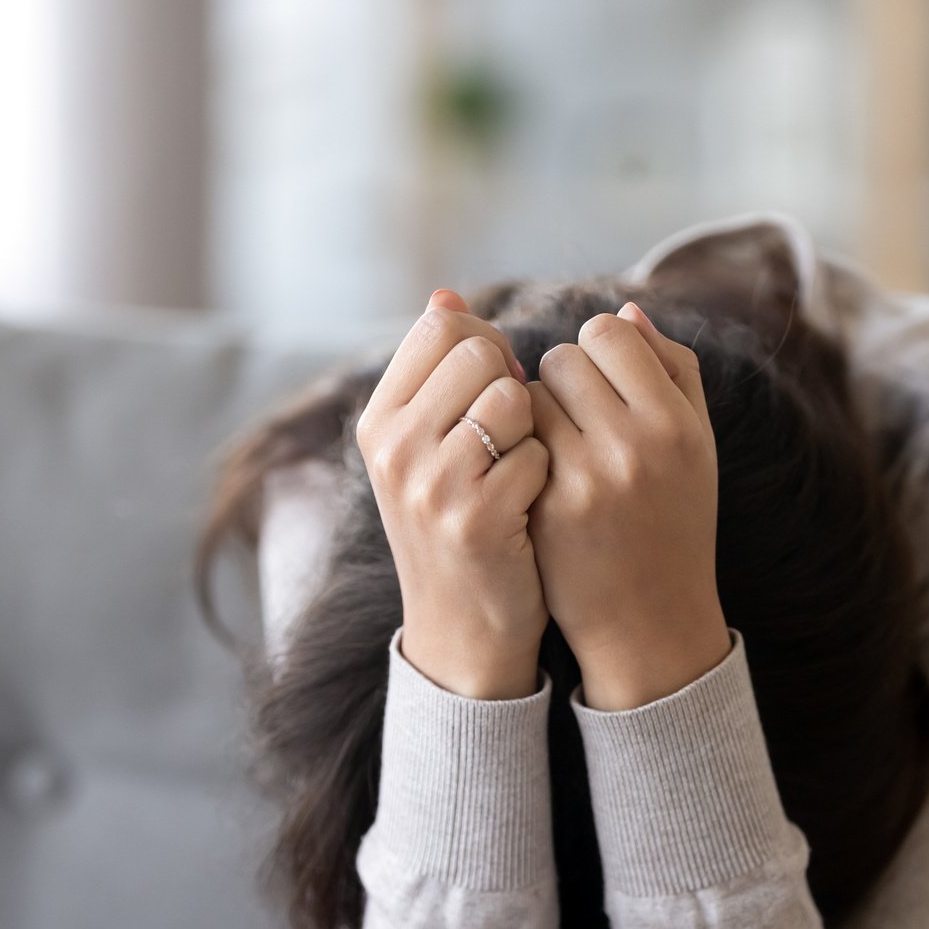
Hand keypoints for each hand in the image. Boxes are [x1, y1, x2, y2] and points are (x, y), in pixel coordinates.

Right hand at [357, 289, 549, 698]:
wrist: (463, 633)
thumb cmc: (457, 529)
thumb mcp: (425, 453)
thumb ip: (435, 377)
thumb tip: (445, 296)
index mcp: (378, 422)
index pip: (441, 326)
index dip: (487, 345)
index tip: (499, 387)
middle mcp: (394, 448)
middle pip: (480, 352)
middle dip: (512, 385)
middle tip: (512, 437)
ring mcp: (432, 484)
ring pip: (513, 398)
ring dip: (534, 431)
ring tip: (518, 473)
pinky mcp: (479, 518)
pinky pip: (539, 452)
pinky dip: (549, 474)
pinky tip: (533, 508)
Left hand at [526, 303, 731, 709]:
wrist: (650, 620)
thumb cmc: (675, 521)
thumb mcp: (697, 446)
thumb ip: (673, 371)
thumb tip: (625, 310)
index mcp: (676, 422)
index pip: (609, 333)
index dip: (598, 351)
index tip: (601, 380)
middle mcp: (633, 446)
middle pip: (562, 358)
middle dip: (562, 380)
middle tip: (576, 416)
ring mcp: (584, 479)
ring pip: (527, 396)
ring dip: (534, 410)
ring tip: (558, 446)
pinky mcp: (543, 508)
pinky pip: (511, 440)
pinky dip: (516, 447)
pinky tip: (536, 473)